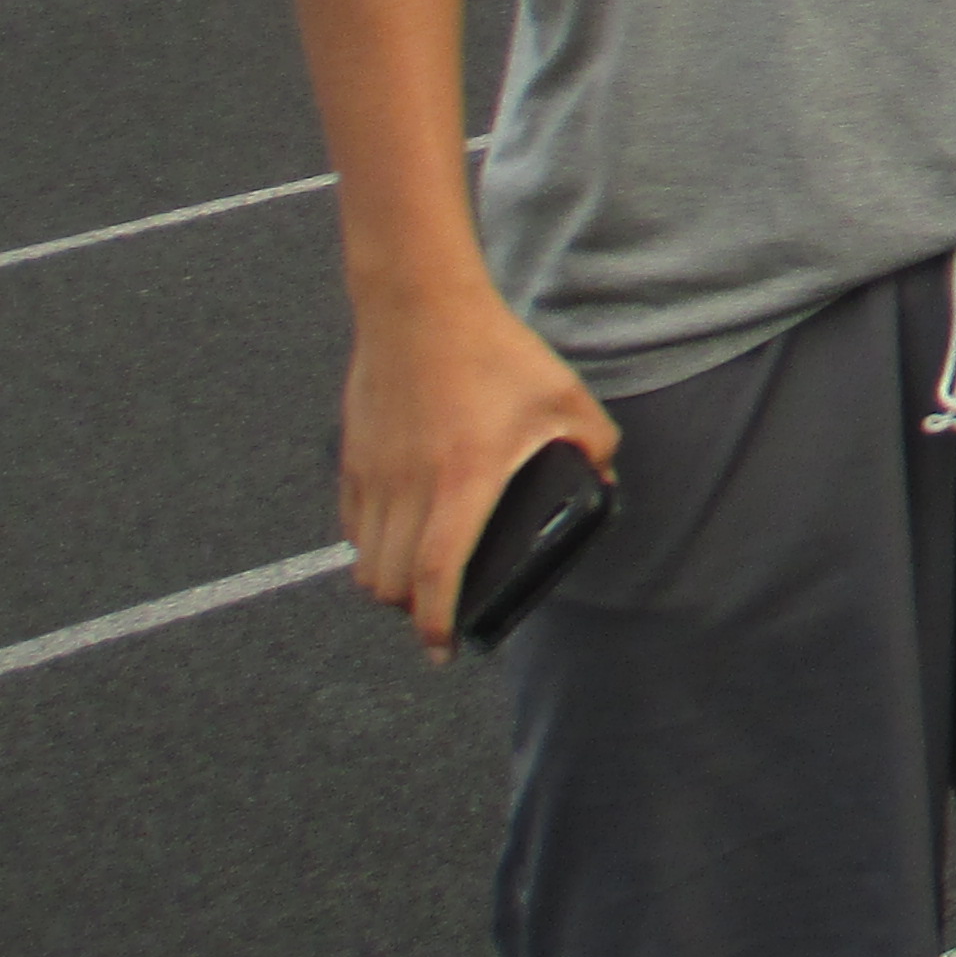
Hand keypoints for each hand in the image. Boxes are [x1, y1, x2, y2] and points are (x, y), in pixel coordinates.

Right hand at [338, 288, 616, 662]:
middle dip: (412, 612)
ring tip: (419, 585)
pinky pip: (353, 525)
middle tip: (441, 614)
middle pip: (391, 582)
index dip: (438, 622)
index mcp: (465, 478)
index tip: (444, 650)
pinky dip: (371, 546)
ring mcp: (374, 474)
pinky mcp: (352, 459)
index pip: (439, 573)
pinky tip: (398, 538)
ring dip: (389, 583)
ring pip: (366, 560)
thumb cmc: (496, 351)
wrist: (419, 305)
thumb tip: (602, 485)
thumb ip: (594, 446)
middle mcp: (410, 486)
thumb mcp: (564, 396)